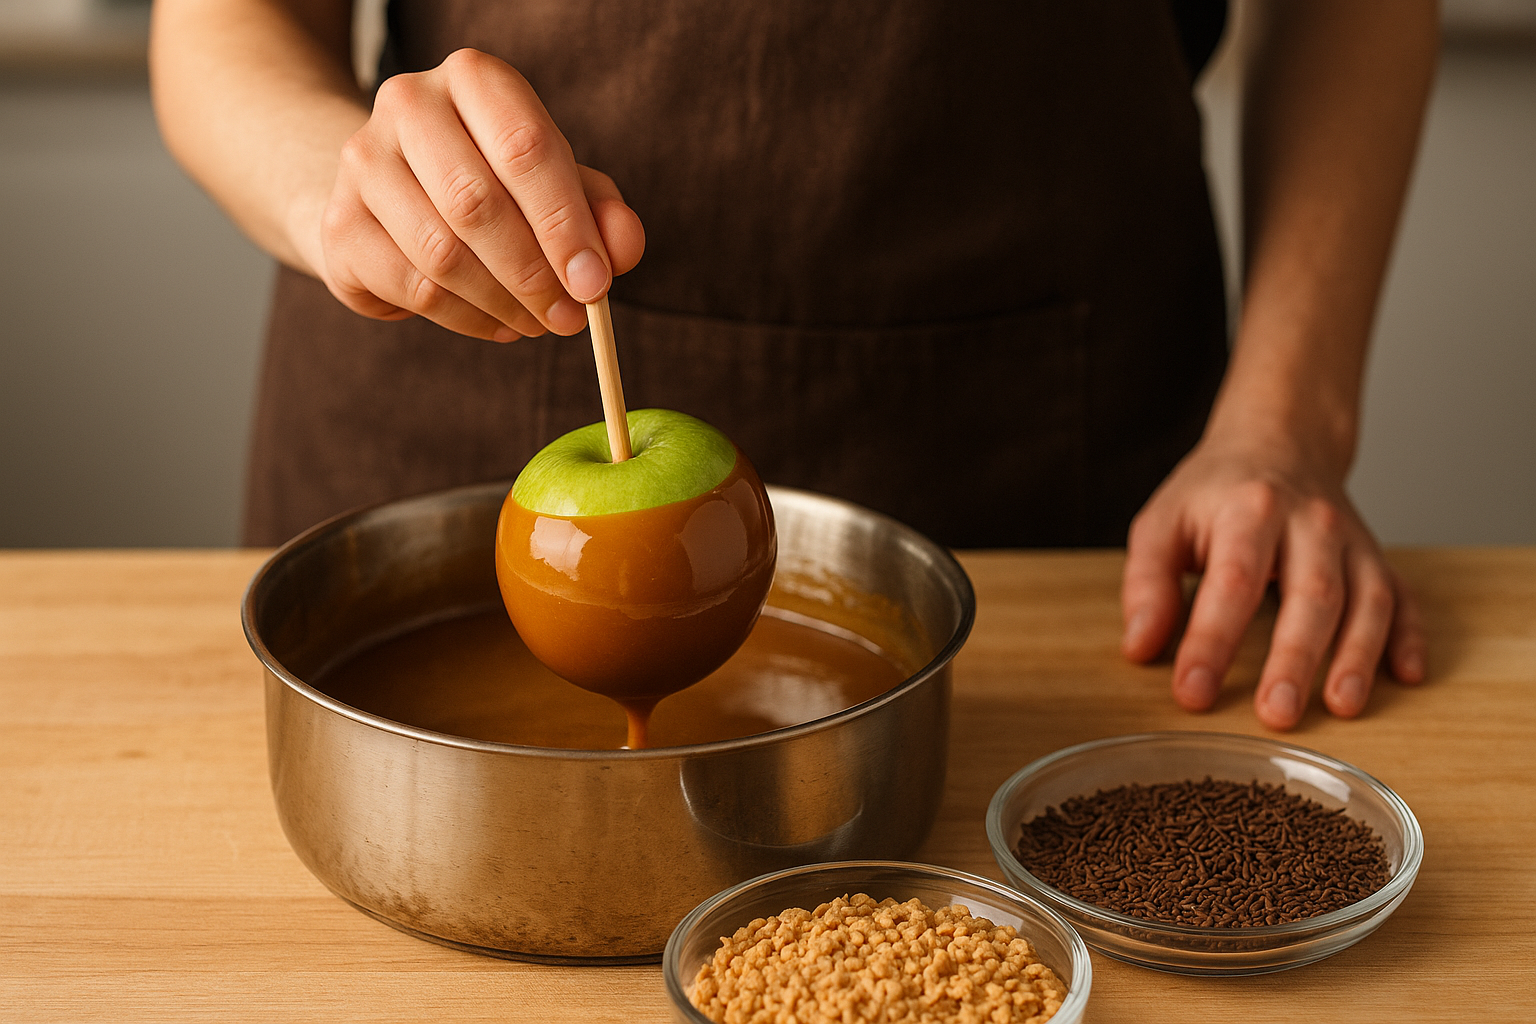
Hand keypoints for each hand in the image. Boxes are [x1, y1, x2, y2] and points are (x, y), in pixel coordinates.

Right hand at [313, 48, 644, 340]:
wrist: (395, 197)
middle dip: (534, 274)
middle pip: (477, 203)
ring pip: (442, 253)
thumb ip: (600, 212)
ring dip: (503, 303)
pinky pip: (413, 288)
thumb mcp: (559, 186)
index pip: (525, 147)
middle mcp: (407, 104)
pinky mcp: (340, 224)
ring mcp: (362, 162)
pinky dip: (467, 319)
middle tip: (570, 319)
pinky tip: (497, 323)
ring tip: (537, 323)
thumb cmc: (496, 185)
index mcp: (473, 78)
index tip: (595, 283)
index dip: (565, 223)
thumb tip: (622, 248)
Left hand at [1120, 431, 1425, 729]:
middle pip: (1311, 595)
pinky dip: (1409, 637)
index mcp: (1249, 510)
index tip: (1192, 691)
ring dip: (1357, 657)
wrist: (1278, 441)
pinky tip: (1405, 675)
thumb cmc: (1214, 493)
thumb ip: (1147, 585)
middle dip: (1295, 659)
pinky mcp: (1376, 557)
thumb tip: (1140, 648)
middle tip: (1276, 715)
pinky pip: (1404, 597)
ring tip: (1341, 707)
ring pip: (1366, 600)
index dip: (1212, 641)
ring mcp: (1351, 541)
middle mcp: (1310, 522)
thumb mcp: (1162, 523)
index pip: (1232, 582)